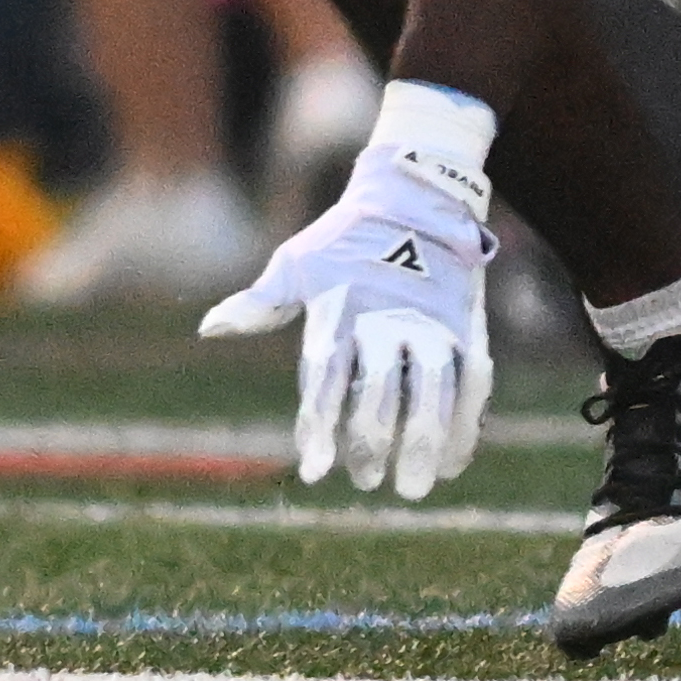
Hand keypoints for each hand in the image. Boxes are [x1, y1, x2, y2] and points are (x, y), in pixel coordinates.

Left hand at [199, 122, 498, 496]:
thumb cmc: (346, 236)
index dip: (320, 429)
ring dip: (423, 444)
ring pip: (433, 391)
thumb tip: (207, 328)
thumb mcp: (297, 262)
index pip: (327, 380)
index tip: (314, 474)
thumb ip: (260, 304)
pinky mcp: (468, 325)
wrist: (417, 193)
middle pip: (381, 393)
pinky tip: (451, 463)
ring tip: (413, 487)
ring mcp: (433, 323)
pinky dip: (464, 425)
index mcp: (342, 310)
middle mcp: (388, 319)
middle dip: (371, 444)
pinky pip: (473, 382)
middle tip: (365, 482)